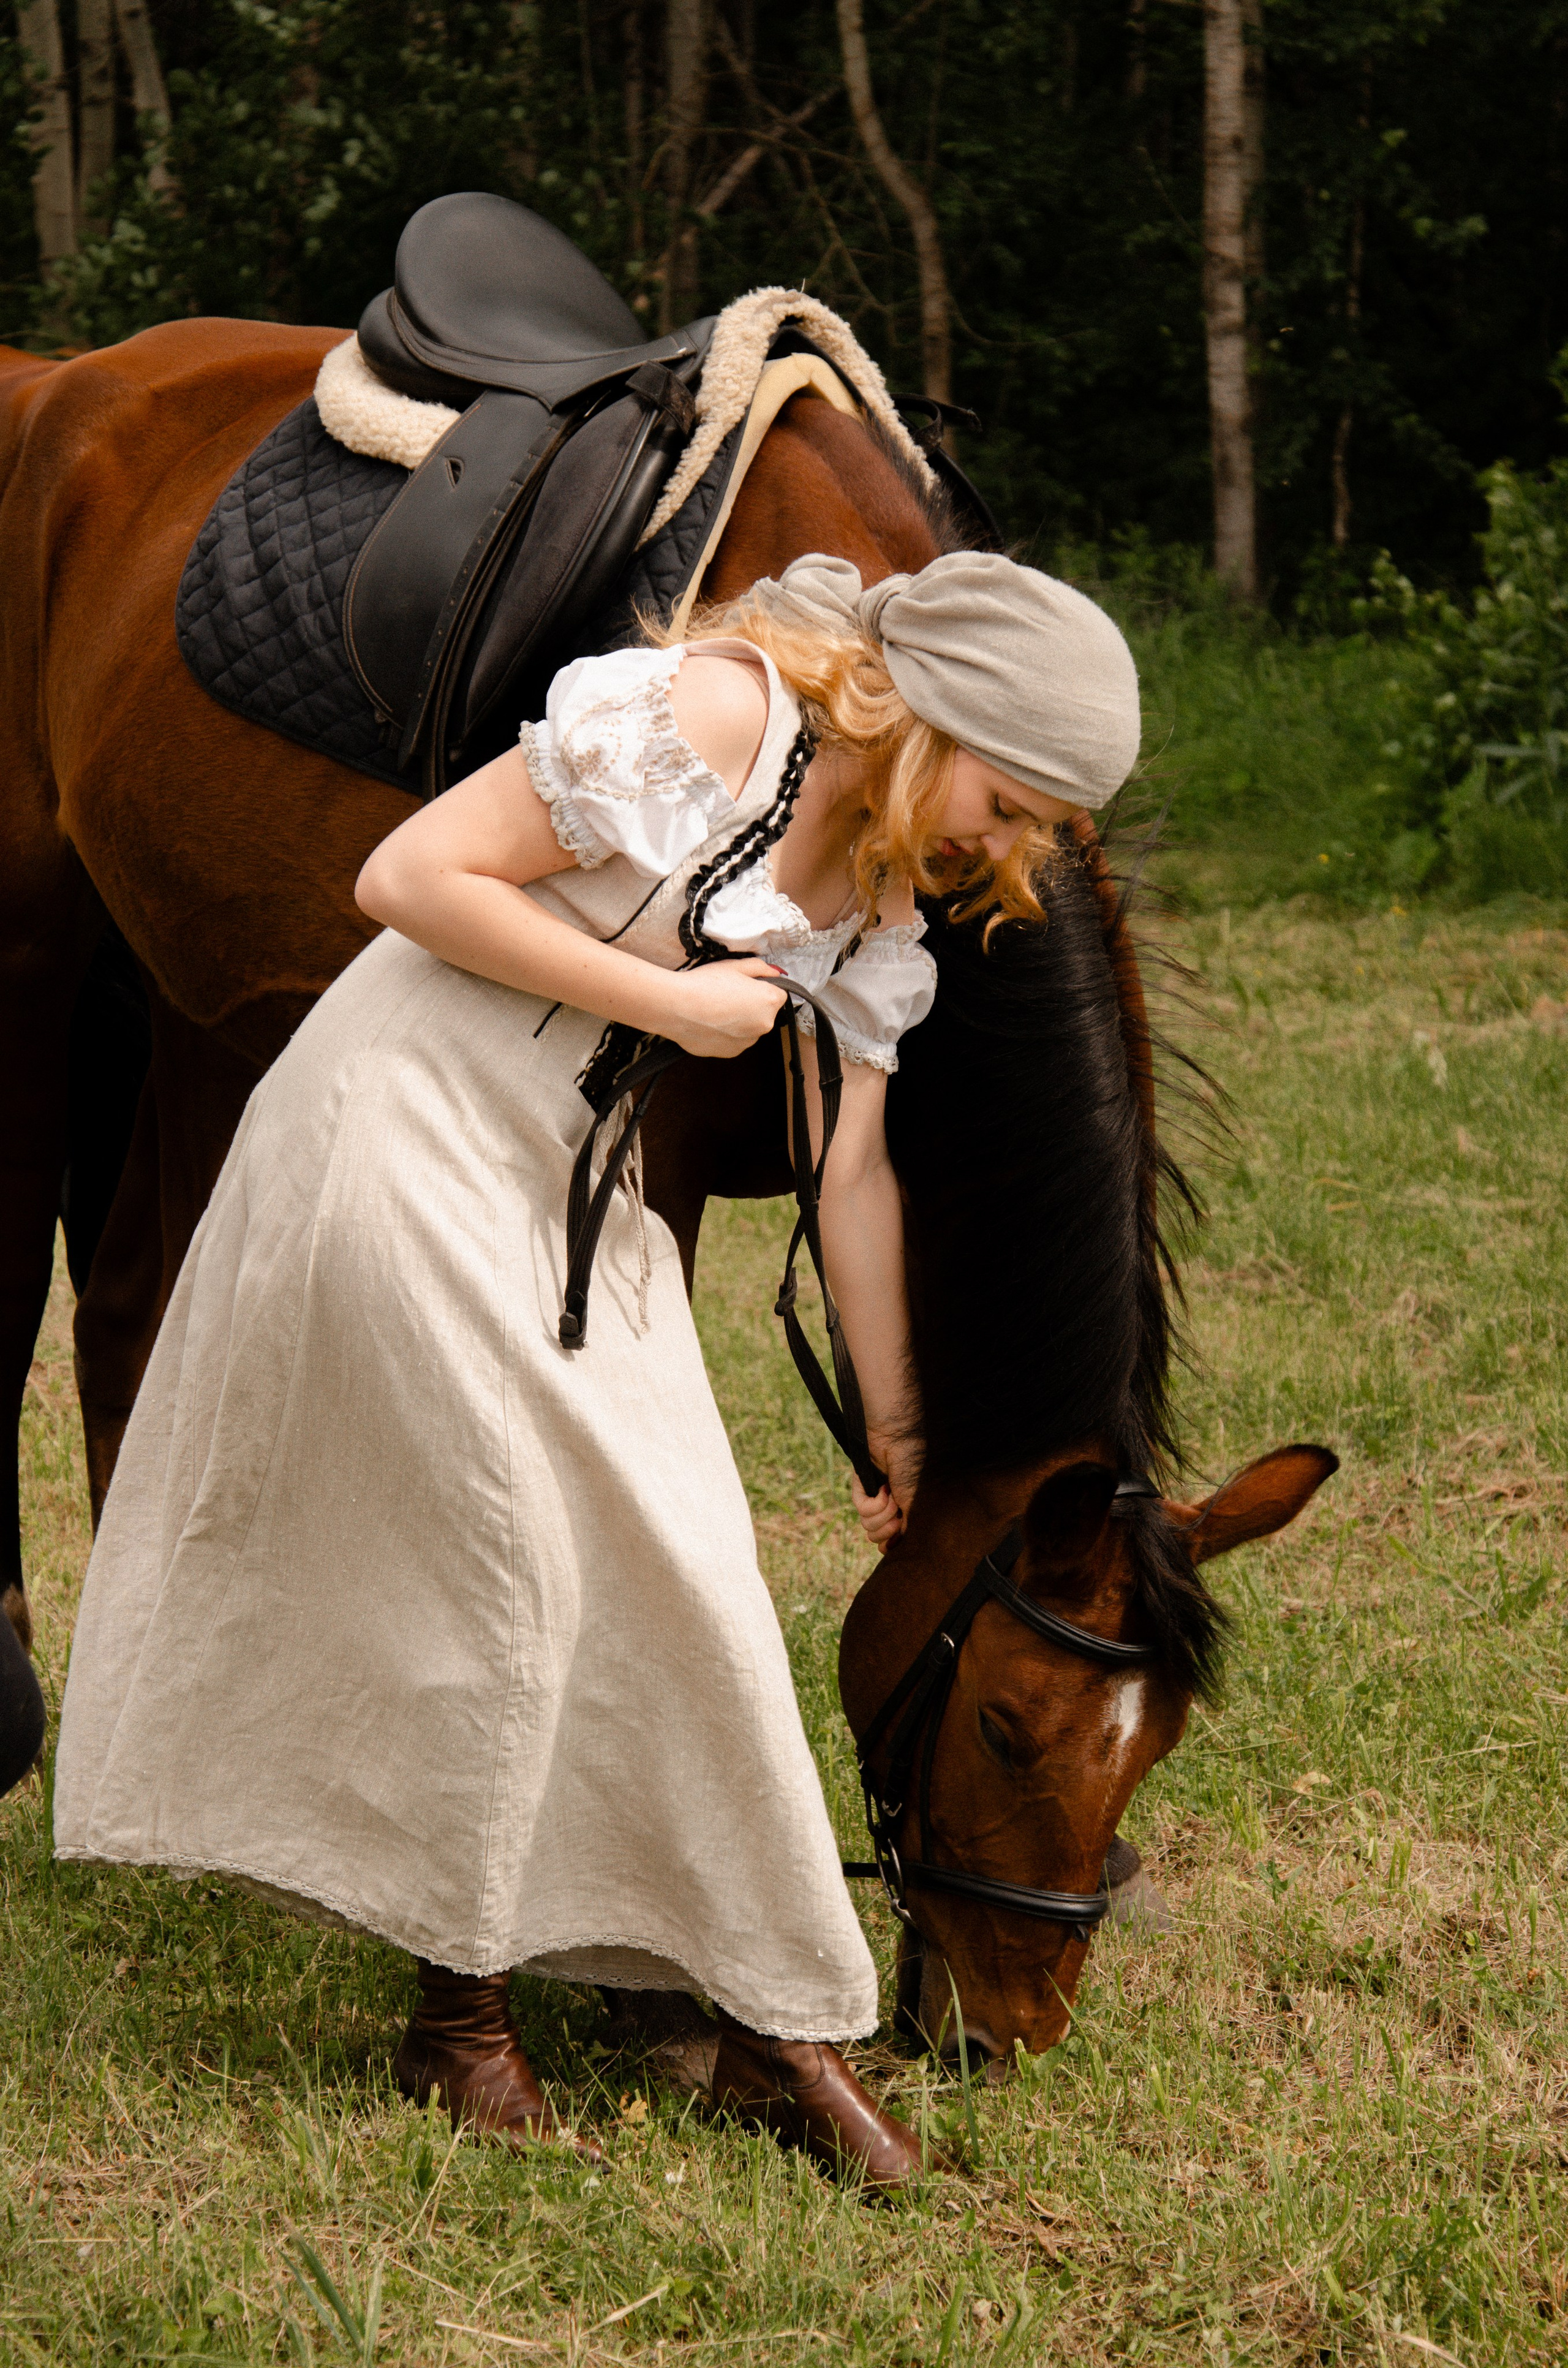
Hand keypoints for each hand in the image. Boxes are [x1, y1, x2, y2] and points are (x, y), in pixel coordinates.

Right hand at [665, 958, 786, 1058]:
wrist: (677, 1007)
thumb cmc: (705, 983)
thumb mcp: (735, 966)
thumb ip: (761, 968)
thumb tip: (775, 973)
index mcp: (769, 1001)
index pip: (779, 994)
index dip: (761, 987)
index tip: (744, 985)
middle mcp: (764, 1025)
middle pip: (764, 1013)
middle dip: (750, 1004)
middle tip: (726, 994)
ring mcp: (747, 1042)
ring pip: (748, 1028)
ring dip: (738, 1020)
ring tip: (715, 1008)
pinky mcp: (730, 1052)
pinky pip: (733, 1040)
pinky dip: (725, 1033)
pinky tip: (709, 1022)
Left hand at [851, 1435, 919, 1552]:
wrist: (898, 1441)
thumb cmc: (912, 1467)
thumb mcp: (914, 1503)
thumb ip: (905, 1528)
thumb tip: (888, 1551)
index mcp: (901, 1510)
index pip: (889, 1539)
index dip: (891, 1542)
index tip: (899, 1533)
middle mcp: (885, 1506)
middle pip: (876, 1537)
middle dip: (887, 1529)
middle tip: (897, 1515)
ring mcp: (872, 1497)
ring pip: (867, 1526)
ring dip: (882, 1513)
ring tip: (891, 1497)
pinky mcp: (859, 1487)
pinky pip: (860, 1508)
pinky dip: (873, 1502)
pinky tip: (883, 1489)